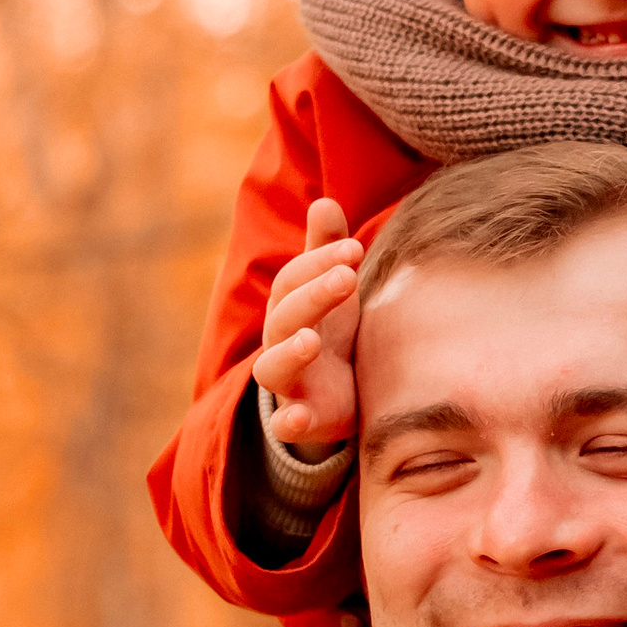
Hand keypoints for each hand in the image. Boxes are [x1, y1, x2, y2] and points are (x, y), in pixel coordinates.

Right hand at [253, 197, 363, 458]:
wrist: (332, 398)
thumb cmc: (331, 333)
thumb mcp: (331, 290)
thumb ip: (326, 250)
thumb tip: (324, 202)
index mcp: (290, 308)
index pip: (294, 279)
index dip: (319, 261)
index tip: (354, 249)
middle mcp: (281, 342)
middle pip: (285, 316)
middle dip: (313, 295)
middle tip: (347, 277)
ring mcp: (289, 383)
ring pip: (272, 368)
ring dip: (289, 353)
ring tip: (312, 341)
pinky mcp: (301, 420)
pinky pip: (285, 425)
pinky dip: (289, 423)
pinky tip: (298, 419)